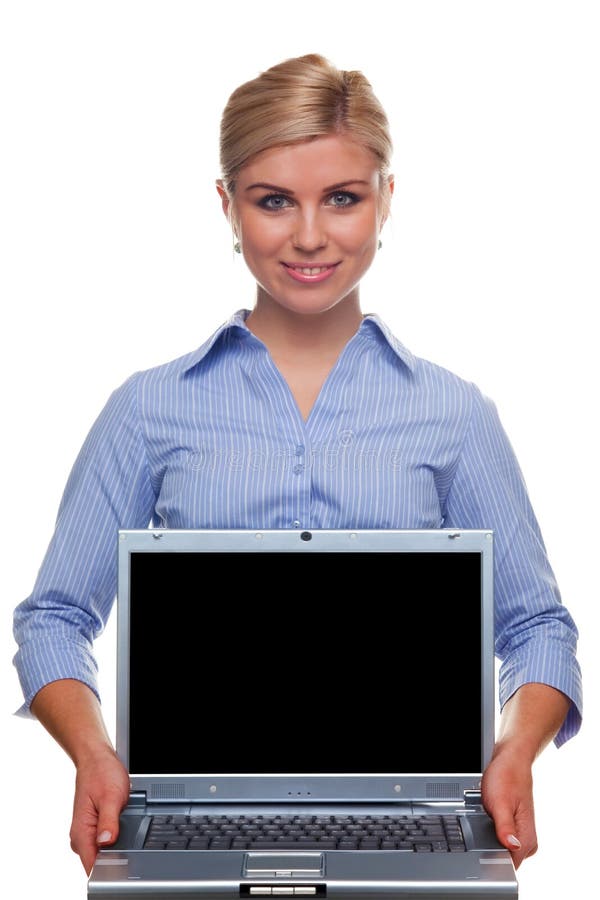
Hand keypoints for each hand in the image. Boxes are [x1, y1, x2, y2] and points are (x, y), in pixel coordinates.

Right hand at [69, 746, 130, 874]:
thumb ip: (109, 821)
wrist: (96, 759)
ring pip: (104, 853)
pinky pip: (106, 843)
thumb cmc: (101, 773)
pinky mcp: (94, 829)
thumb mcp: (111, 796)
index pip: (93, 866)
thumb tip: (106, 842)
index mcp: (82, 832)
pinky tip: (123, 825)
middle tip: (129, 834)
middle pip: (100, 863)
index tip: (125, 862)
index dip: (110, 868)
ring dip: (118, 845)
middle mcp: (81, 837)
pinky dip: (117, 838)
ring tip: (125, 824)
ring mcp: (87, 834)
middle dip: (117, 856)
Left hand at [480, 745, 536, 868]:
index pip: (509, 866)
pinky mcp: (512, 828)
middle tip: (483, 821)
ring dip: (486, 836)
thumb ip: (505, 826)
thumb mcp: (500, 801)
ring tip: (486, 814)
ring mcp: (519, 834)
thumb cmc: (507, 776)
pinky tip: (486, 815)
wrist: (510, 760)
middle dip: (486, 845)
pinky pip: (497, 838)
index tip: (479, 845)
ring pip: (498, 849)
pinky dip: (487, 829)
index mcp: (527, 837)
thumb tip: (512, 846)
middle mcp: (526, 840)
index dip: (491, 860)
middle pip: (502, 859)